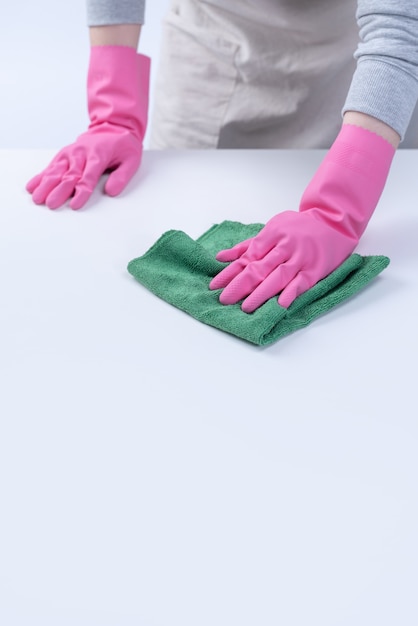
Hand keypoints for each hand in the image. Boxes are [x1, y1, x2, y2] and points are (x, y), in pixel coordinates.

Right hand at [26, 46, 149, 209]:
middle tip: (51, 204)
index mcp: (98, 155)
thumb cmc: (122, 145)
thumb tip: (111, 191)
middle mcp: (81, 154)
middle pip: (68, 176)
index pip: (88, 177)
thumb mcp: (131, 160)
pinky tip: (32, 186)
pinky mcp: (64, 155)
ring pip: (56, 171)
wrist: (113, 126)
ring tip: (37, 197)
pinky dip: (41, 176)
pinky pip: (51, 166)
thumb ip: (122, 176)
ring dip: (45, 185)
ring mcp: (70, 154)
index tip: (75, 204)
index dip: (81, 192)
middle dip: (58, 191)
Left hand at [210, 124, 394, 310]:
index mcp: (272, 235)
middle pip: (259, 268)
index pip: (246, 257)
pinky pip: (302, 283)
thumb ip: (246, 246)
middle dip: (240, 285)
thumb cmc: (298, 228)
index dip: (229, 272)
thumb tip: (220, 258)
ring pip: (278, 277)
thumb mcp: (272, 228)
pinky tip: (280, 304)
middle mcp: (285, 246)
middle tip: (225, 299)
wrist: (333, 222)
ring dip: (261, 293)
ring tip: (246, 307)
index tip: (215, 286)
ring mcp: (301, 258)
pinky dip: (291, 293)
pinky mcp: (315, 270)